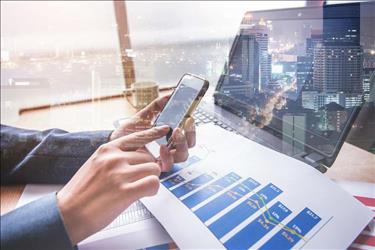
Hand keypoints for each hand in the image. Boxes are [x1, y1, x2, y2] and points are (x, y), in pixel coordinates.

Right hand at [57, 126, 169, 244]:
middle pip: (149, 156)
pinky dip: (152, 190)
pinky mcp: (126, 191)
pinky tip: (143, 194)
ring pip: (154, 169)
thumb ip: (114, 158)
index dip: (153, 133)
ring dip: (150, 179)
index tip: (164, 129)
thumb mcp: (95, 165)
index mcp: (106, 149)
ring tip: (138, 189)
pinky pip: (153, 183)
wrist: (66, 214)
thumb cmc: (81, 193)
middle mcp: (114, 158)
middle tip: (139, 180)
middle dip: (148, 168)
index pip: (137, 136)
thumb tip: (136, 158)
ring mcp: (120, 173)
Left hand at [110, 95, 195, 170]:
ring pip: (182, 156)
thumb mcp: (142, 116)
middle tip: (181, 127)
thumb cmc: (128, 132)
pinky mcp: (155, 166)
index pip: (188, 133)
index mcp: (169, 135)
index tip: (189, 118)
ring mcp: (163, 158)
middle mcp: (169, 147)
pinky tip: (162, 148)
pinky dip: (168, 157)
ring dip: (181, 145)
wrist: (113, 145)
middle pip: (188, 145)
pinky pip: (168, 165)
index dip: (192, 128)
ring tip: (174, 134)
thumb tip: (169, 95)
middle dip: (189, 136)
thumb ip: (156, 106)